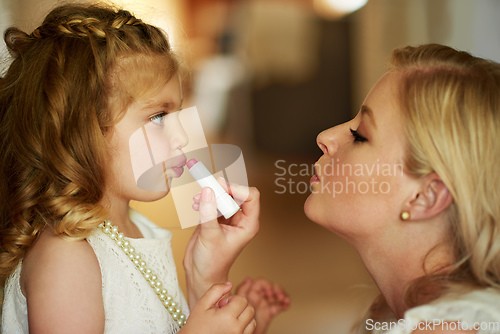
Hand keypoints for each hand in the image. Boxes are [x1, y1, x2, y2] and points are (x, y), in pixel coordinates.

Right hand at [180, 282, 255, 333]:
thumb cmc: (196, 324)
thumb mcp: (202, 304)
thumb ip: (216, 290)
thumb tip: (230, 283)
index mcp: (227, 317)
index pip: (242, 300)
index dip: (232, 299)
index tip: (222, 305)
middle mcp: (236, 329)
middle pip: (250, 309)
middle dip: (239, 306)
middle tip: (225, 311)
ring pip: (252, 320)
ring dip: (244, 316)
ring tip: (229, 319)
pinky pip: (250, 331)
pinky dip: (244, 326)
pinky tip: (232, 325)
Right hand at [184, 179, 259, 306]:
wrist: (201, 274)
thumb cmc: (212, 263)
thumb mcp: (210, 235)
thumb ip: (209, 212)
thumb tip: (208, 191)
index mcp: (248, 224)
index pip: (251, 197)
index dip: (238, 189)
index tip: (222, 188)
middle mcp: (240, 220)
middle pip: (236, 194)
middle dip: (221, 190)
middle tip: (207, 188)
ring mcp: (228, 219)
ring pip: (224, 196)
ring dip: (211, 194)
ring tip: (197, 199)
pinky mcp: (215, 219)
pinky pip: (213, 202)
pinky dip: (204, 200)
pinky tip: (195, 205)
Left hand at [231, 278, 289, 333]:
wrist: (241, 331)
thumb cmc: (235, 319)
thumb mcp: (237, 303)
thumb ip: (242, 290)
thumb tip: (248, 278)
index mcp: (249, 293)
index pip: (261, 283)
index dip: (267, 285)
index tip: (270, 292)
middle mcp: (257, 297)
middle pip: (270, 288)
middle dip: (277, 290)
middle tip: (280, 296)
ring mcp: (263, 304)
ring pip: (275, 296)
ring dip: (282, 296)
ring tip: (285, 300)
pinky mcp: (268, 312)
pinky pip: (278, 306)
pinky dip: (283, 304)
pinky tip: (286, 305)